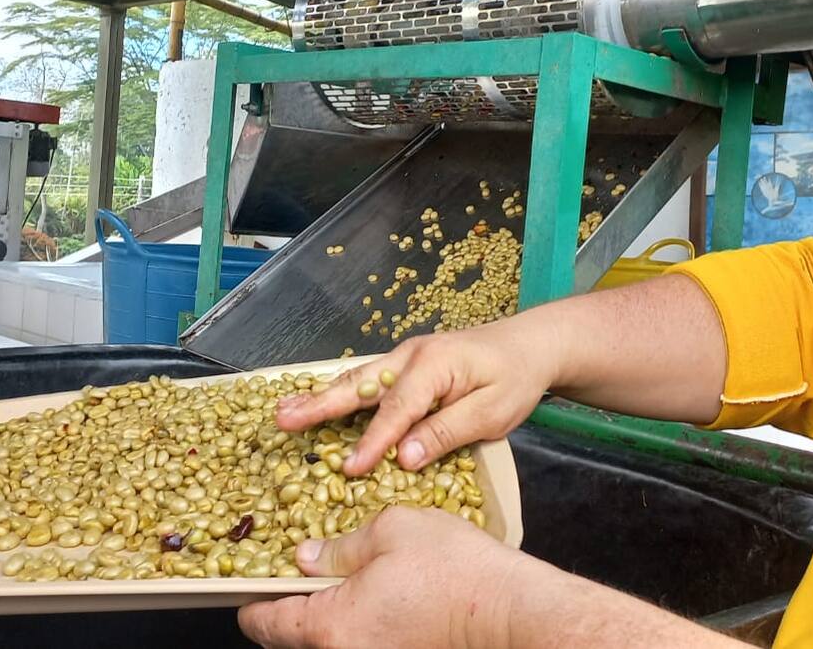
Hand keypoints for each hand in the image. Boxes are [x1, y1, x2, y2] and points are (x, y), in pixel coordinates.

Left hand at [238, 506, 526, 648]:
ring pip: (331, 642)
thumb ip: (341, 545)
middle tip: (307, 574)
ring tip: (350, 584)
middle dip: (295, 609)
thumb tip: (308, 557)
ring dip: (331, 618)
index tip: (252, 584)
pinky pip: (362, 645)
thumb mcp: (392, 530)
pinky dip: (360, 627)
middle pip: (295, 640)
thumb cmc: (453, 568)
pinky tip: (381, 600)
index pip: (265, 623)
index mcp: (330, 626)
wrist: (508, 611)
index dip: (254, 600)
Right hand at [275, 317, 559, 476]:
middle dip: (320, 404)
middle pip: (361, 384)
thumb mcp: (492, 412)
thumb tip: (406, 458)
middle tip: (283, 419)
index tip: (350, 469)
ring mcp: (407, 356)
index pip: (397, 410)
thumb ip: (447, 433)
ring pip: (358, 379)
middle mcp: (412, 356)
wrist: (530, 344)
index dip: (374, 442)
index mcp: (435, 365)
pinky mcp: (407, 364)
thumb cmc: (515, 378)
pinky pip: (369, 379)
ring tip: (284, 411)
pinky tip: (318, 402)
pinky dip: (341, 391)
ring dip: (321, 396)